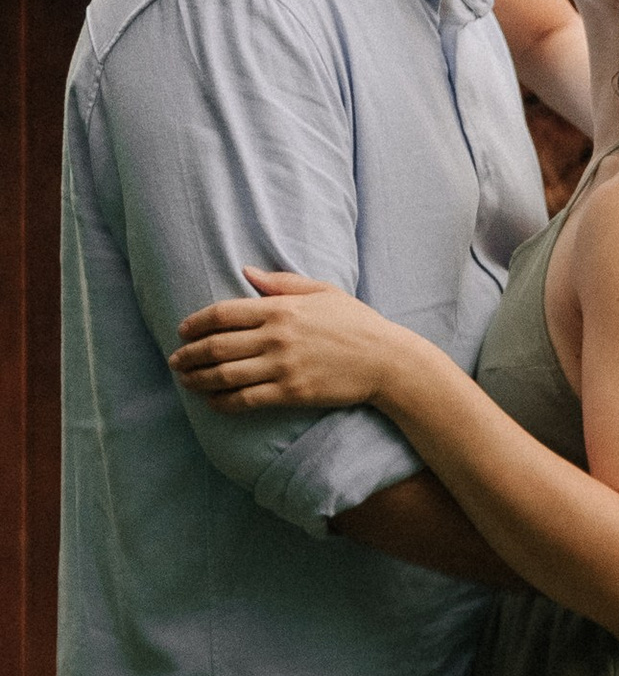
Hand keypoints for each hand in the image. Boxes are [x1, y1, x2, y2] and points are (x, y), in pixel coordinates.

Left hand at [171, 270, 402, 414]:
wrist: (387, 361)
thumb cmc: (357, 323)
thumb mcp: (322, 291)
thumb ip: (280, 283)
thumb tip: (245, 271)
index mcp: (280, 308)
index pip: (223, 314)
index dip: (196, 323)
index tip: (182, 331)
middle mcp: (276, 337)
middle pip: (217, 346)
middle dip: (189, 355)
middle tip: (175, 361)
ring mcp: (283, 367)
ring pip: (226, 375)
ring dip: (200, 380)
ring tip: (187, 382)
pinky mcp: (293, 393)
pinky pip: (248, 400)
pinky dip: (225, 402)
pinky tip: (214, 403)